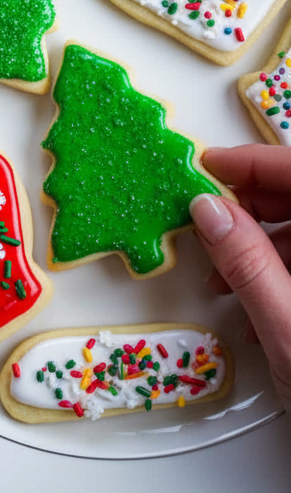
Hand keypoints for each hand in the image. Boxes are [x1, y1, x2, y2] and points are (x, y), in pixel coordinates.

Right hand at [192, 143, 290, 411]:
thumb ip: (248, 263)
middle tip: (210, 222)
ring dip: (262, 248)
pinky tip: (259, 307)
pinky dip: (283, 273)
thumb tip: (211, 212)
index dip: (253, 162)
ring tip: (226, 281)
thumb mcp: (289, 330)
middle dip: (252, 208)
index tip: (209, 166)